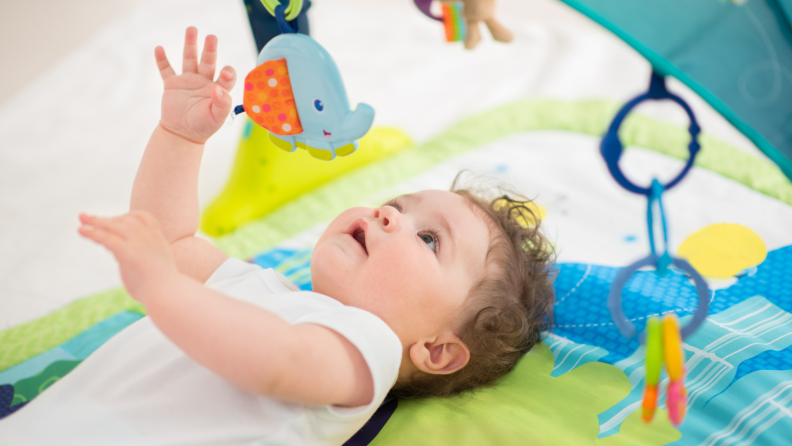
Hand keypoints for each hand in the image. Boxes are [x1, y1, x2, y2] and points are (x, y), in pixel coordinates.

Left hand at [79, 211, 179, 303]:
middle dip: (107, 218)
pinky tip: (81, 231)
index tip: (115, 219)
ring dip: (96, 222)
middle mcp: (149, 237)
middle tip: (88, 217)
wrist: (168, 295)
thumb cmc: (163, 288)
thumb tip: (130, 266)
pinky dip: (92, 233)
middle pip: (125, 220)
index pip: (143, 217)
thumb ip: (143, 259)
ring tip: (82, 219)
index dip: (128, 216)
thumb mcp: (155, 266)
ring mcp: (139, 243)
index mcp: (158, 239)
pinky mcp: (128, 252)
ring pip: (114, 226)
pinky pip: (107, 238)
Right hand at [156, 27, 237, 143]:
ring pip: (190, 59)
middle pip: (208, 61)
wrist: (182, 134)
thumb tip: (219, 88)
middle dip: (210, 49)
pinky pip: (166, 70)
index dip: (228, 72)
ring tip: (192, 29)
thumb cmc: (203, 127)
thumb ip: (222, 104)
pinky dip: (162, 60)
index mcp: (219, 89)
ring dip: (190, 45)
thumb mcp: (216, 118)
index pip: (226, 76)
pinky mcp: (172, 84)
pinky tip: (159, 48)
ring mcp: (188, 81)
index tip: (225, 72)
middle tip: (212, 37)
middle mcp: (204, 82)